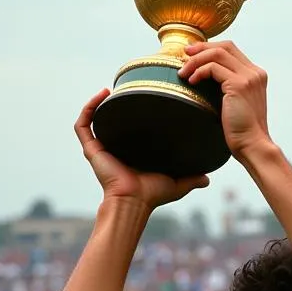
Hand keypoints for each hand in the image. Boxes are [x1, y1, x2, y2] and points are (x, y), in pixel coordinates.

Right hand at [74, 91, 209, 206]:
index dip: (133, 115)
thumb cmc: (152, 195)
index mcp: (130, 152)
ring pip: (94, 119)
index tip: (144, 98)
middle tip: (128, 88)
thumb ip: (192, 179)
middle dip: (115, 105)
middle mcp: (113, 148)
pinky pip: (83, 124)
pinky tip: (102, 94)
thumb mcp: (177, 183)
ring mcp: (101, 147)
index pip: (129, 130)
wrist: (134, 202)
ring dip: (98, 102)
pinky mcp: (92, 149)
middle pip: (111, 122)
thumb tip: (208, 179)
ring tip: (112, 89)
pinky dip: (90, 107)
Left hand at [177, 42, 270, 160]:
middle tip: (185, 54)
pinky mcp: (239, 85)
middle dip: (202, 47)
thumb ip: (228, 88)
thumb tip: (206, 78)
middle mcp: (254, 73)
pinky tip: (192, 81)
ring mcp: (248, 77)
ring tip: (183, 72)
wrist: (252, 144)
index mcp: (256, 76)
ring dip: (196, 60)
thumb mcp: (237, 103)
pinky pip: (213, 68)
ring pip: (217, 54)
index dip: (210, 48)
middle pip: (225, 46)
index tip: (193, 54)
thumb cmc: (242, 130)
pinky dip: (199, 71)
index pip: (232, 50)